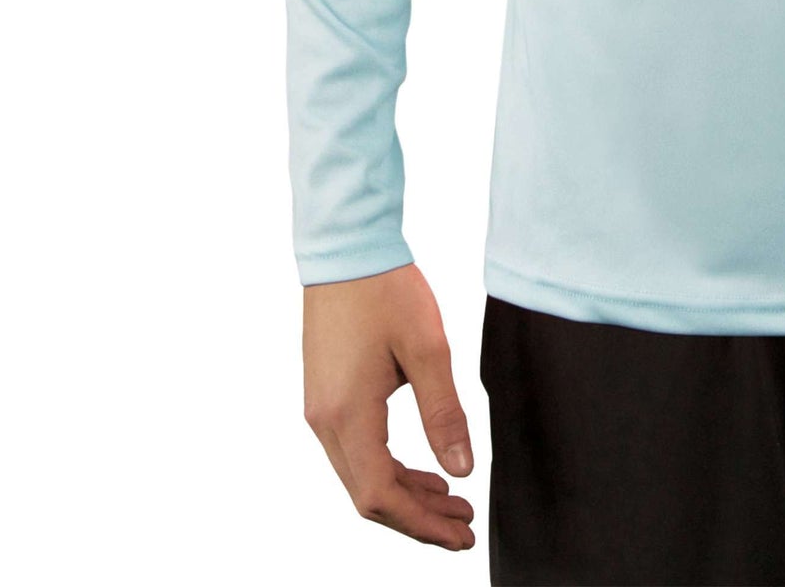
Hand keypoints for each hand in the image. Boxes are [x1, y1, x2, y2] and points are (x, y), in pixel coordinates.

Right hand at [302, 262, 476, 549]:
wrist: (346, 250)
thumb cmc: (386, 291)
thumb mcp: (428, 348)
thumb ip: (445, 413)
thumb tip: (462, 470)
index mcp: (347, 415)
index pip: (380, 496)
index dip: (422, 524)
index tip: (461, 535)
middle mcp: (324, 422)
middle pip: (368, 495)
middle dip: (417, 518)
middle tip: (464, 526)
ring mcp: (321, 411)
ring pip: (361, 476)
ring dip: (406, 495)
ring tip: (452, 501)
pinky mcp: (326, 397)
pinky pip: (356, 452)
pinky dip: (390, 469)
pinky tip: (424, 469)